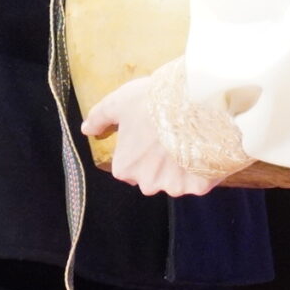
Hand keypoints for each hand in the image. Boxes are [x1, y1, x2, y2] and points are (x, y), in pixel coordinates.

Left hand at [83, 74, 225, 197]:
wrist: (194, 103)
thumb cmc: (151, 102)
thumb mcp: (119, 103)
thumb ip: (99, 117)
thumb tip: (86, 129)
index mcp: (125, 168)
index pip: (128, 165)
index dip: (139, 148)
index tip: (150, 132)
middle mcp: (147, 183)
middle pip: (152, 175)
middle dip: (160, 161)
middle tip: (170, 134)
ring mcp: (175, 187)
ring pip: (177, 179)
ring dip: (181, 165)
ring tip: (190, 139)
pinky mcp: (199, 185)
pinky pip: (199, 179)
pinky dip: (201, 168)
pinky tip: (203, 147)